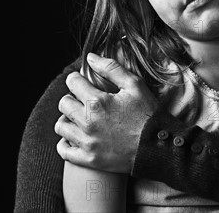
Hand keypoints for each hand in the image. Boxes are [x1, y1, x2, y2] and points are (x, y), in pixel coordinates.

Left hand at [55, 52, 158, 172]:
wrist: (157, 147)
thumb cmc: (147, 114)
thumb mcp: (134, 85)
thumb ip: (111, 68)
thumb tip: (90, 57)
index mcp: (98, 102)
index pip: (72, 82)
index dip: (77, 79)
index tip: (83, 82)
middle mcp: (88, 122)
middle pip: (63, 104)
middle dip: (72, 98)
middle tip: (84, 100)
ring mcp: (87, 142)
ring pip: (61, 126)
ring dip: (68, 119)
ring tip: (80, 117)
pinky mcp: (88, 159)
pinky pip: (63, 150)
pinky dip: (65, 143)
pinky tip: (76, 136)